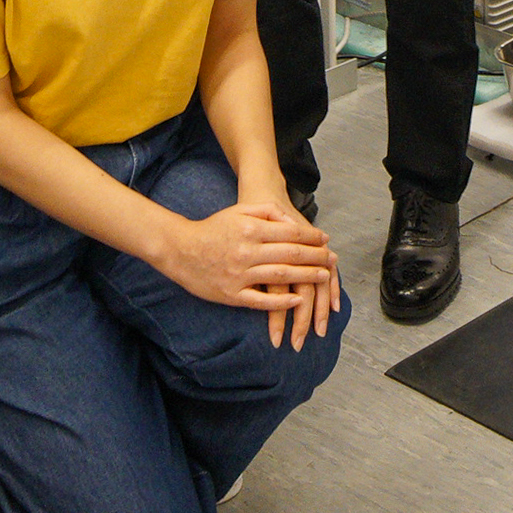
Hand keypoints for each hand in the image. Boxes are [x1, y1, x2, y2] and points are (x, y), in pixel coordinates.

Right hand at [151, 202, 335, 332]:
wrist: (180, 249)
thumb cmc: (213, 228)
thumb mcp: (239, 211)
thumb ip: (267, 212)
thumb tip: (292, 221)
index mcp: (251, 229)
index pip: (290, 233)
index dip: (312, 238)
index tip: (326, 240)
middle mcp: (248, 251)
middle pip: (291, 255)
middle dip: (316, 257)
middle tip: (332, 259)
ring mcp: (240, 274)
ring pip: (281, 276)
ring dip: (307, 277)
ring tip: (324, 277)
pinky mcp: (232, 294)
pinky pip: (261, 300)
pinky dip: (282, 301)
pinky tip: (298, 300)